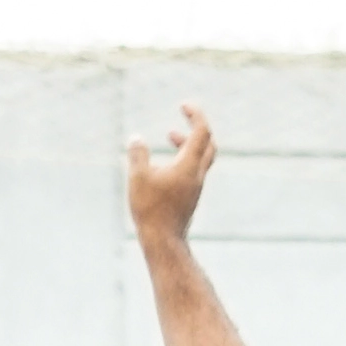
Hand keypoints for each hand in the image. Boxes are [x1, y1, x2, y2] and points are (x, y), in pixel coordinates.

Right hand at [126, 101, 216, 255]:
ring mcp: (196, 187)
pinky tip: (165, 165)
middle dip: (197, 127)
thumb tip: (136, 138)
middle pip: (209, 144)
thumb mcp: (138, 177)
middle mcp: (198, 174)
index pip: (202, 132)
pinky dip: (184, 158)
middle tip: (183, 118)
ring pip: (202, 157)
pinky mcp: (190, 197)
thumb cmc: (151, 209)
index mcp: (189, 165)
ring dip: (189, 143)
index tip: (184, 105)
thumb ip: (138, 154)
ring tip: (170, 136)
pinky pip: (194, 170)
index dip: (196, 115)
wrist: (163, 240)